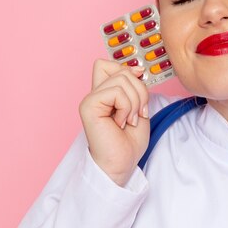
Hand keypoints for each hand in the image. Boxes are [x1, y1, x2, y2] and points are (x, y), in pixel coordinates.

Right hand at [78, 59, 150, 185]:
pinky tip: (120, 123)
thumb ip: (134, 86)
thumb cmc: (129, 141)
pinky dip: (126, 108)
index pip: (107, 63)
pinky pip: (116, 92)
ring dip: (135, 103)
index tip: (138, 86)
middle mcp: (95, 94)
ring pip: (122, 79)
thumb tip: (136, 69)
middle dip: (139, 91)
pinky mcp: (88, 106)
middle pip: (121, 70)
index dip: (127, 69)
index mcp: (104, 93)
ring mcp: (90, 99)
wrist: (121, 164)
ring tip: (129, 120)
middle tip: (137, 114)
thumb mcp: (138, 106)